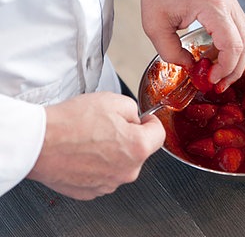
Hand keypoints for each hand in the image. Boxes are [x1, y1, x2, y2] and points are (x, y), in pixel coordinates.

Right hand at [27, 92, 164, 199]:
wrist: (38, 142)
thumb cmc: (71, 123)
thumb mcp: (113, 100)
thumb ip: (133, 109)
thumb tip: (136, 118)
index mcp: (137, 147)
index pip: (159, 134)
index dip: (151, 122)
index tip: (145, 119)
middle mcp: (127, 170)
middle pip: (138, 150)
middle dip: (128, 136)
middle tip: (107, 125)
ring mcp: (109, 183)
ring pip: (120, 163)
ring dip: (112, 151)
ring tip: (90, 138)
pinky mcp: (92, 191)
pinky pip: (103, 174)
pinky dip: (96, 164)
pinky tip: (82, 152)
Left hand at [134, 0, 244, 90]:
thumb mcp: (155, 25)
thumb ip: (170, 52)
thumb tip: (188, 66)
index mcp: (213, 6)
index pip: (233, 45)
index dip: (226, 67)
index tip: (212, 79)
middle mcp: (228, 3)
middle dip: (235, 69)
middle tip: (219, 85)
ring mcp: (231, 1)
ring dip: (235, 59)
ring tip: (219, 73)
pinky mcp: (228, 2)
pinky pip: (238, 29)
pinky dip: (232, 46)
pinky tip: (216, 55)